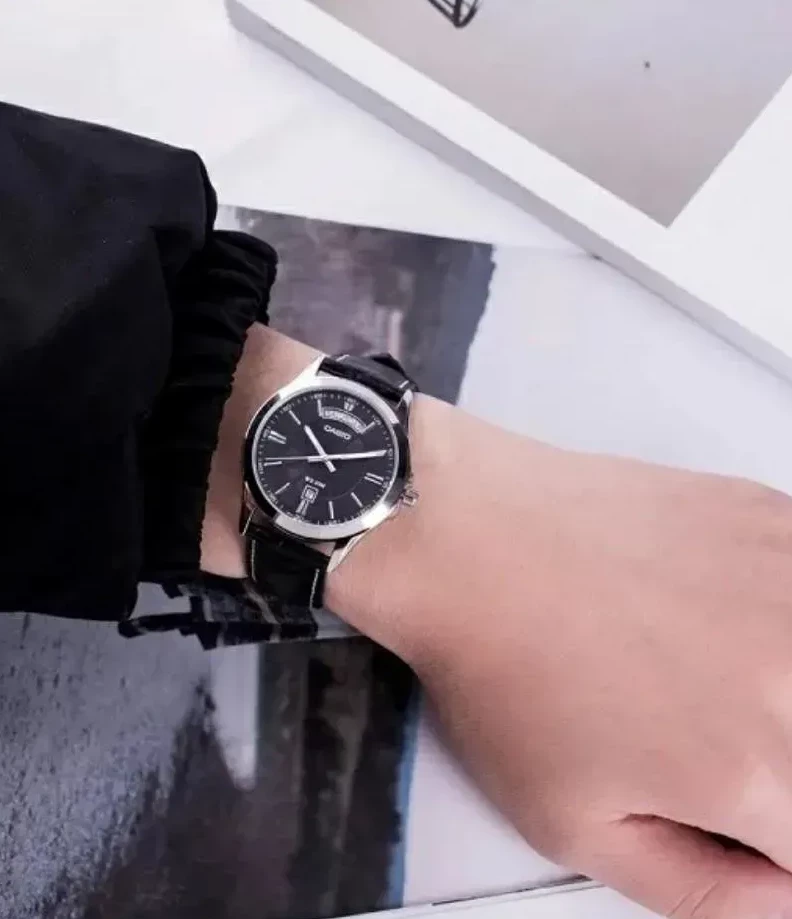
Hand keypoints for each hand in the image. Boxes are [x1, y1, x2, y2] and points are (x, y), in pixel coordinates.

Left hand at [205, 326, 791, 917]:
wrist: (468, 543)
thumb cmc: (501, 665)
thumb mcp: (573, 828)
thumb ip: (699, 889)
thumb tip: (772, 893)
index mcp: (753, 768)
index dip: (764, 838)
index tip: (727, 813)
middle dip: (768, 765)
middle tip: (698, 736)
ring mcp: (787, 583)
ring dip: (774, 687)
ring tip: (695, 670)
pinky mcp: (769, 521)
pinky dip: (773, 617)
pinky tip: (709, 611)